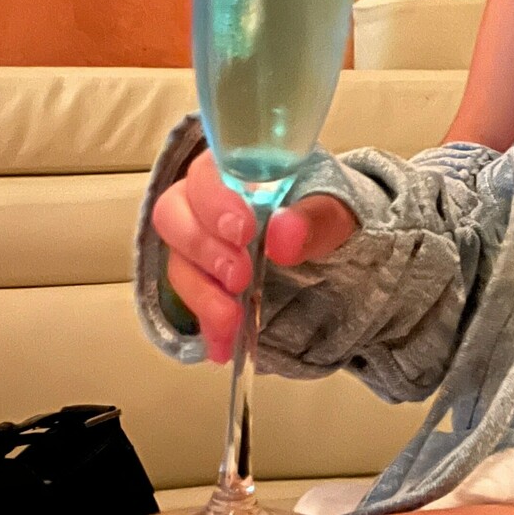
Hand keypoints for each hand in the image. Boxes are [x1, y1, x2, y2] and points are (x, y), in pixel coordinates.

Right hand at [151, 147, 357, 361]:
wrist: (336, 249)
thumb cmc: (330, 215)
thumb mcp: (339, 213)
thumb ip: (315, 218)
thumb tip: (283, 234)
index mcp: (239, 168)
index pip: (206, 172)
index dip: (214, 201)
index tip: (242, 232)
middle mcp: (208, 201)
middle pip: (174, 214)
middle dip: (202, 249)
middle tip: (239, 277)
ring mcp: (202, 242)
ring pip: (178, 261)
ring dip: (201, 294)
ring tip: (232, 322)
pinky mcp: (205, 281)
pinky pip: (191, 301)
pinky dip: (205, 324)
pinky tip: (222, 346)